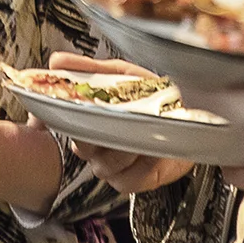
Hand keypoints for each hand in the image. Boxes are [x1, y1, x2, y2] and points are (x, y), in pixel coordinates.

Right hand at [39, 52, 194, 193]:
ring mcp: (113, 166)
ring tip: (143, 131)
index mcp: (86, 121)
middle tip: (120, 119)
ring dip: (126, 149)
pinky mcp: (134, 180)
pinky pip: (126, 182)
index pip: (66, 127)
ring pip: (105, 167)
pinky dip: (141, 168)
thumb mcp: (118, 73)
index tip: (86, 110)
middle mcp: (96, 147)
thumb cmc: (150, 93)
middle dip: (102, 135)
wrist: (186, 112)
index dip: (73, 122)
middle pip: (84, 149)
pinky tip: (153, 151)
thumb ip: (88, 68)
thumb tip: (57, 60)